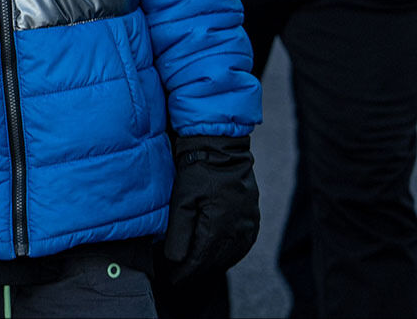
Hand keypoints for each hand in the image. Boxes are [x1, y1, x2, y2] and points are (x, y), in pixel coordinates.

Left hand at [161, 134, 259, 282]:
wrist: (221, 148)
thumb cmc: (197, 170)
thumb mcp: (181, 200)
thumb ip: (178, 232)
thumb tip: (174, 259)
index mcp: (219, 227)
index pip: (201, 260)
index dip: (185, 272)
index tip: (174, 278)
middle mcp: (238, 229)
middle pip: (216, 260)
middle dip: (198, 269)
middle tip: (181, 274)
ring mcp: (249, 224)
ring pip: (231, 255)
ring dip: (214, 263)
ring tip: (196, 266)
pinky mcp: (253, 217)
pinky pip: (243, 244)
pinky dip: (230, 253)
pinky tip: (219, 254)